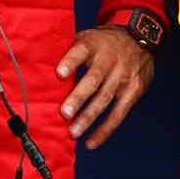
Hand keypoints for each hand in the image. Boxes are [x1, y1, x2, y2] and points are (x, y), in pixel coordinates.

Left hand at [56, 25, 154, 148]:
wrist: (142, 38)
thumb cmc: (106, 43)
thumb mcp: (89, 37)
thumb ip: (69, 48)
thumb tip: (37, 61)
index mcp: (95, 45)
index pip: (82, 51)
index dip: (71, 62)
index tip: (59, 73)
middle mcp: (110, 61)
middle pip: (94, 79)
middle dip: (79, 97)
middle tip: (65, 113)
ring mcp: (123, 77)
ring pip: (105, 99)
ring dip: (89, 117)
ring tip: (73, 132)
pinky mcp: (133, 91)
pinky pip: (119, 113)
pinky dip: (105, 130)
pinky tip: (91, 142)